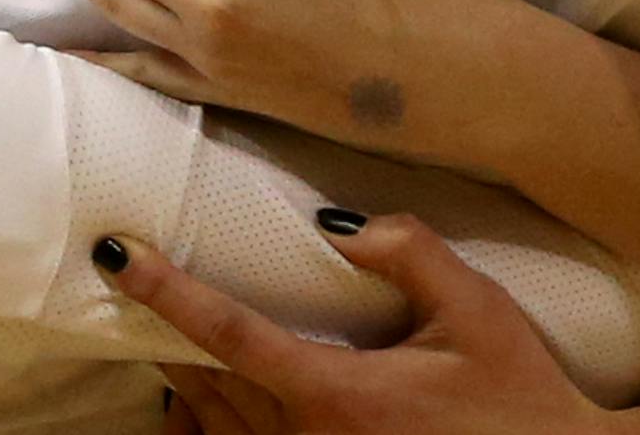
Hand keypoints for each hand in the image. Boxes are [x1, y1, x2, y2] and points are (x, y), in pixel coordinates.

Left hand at [98, 219, 614, 434]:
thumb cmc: (522, 395)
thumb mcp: (475, 308)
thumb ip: (406, 250)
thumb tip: (331, 224)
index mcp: (340, 395)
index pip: (229, 333)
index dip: (166, 292)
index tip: (116, 254)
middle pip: (210, 385)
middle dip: (168, 335)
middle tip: (131, 280)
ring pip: (219, 434)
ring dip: (187, 386)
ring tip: (162, 340)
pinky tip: (197, 410)